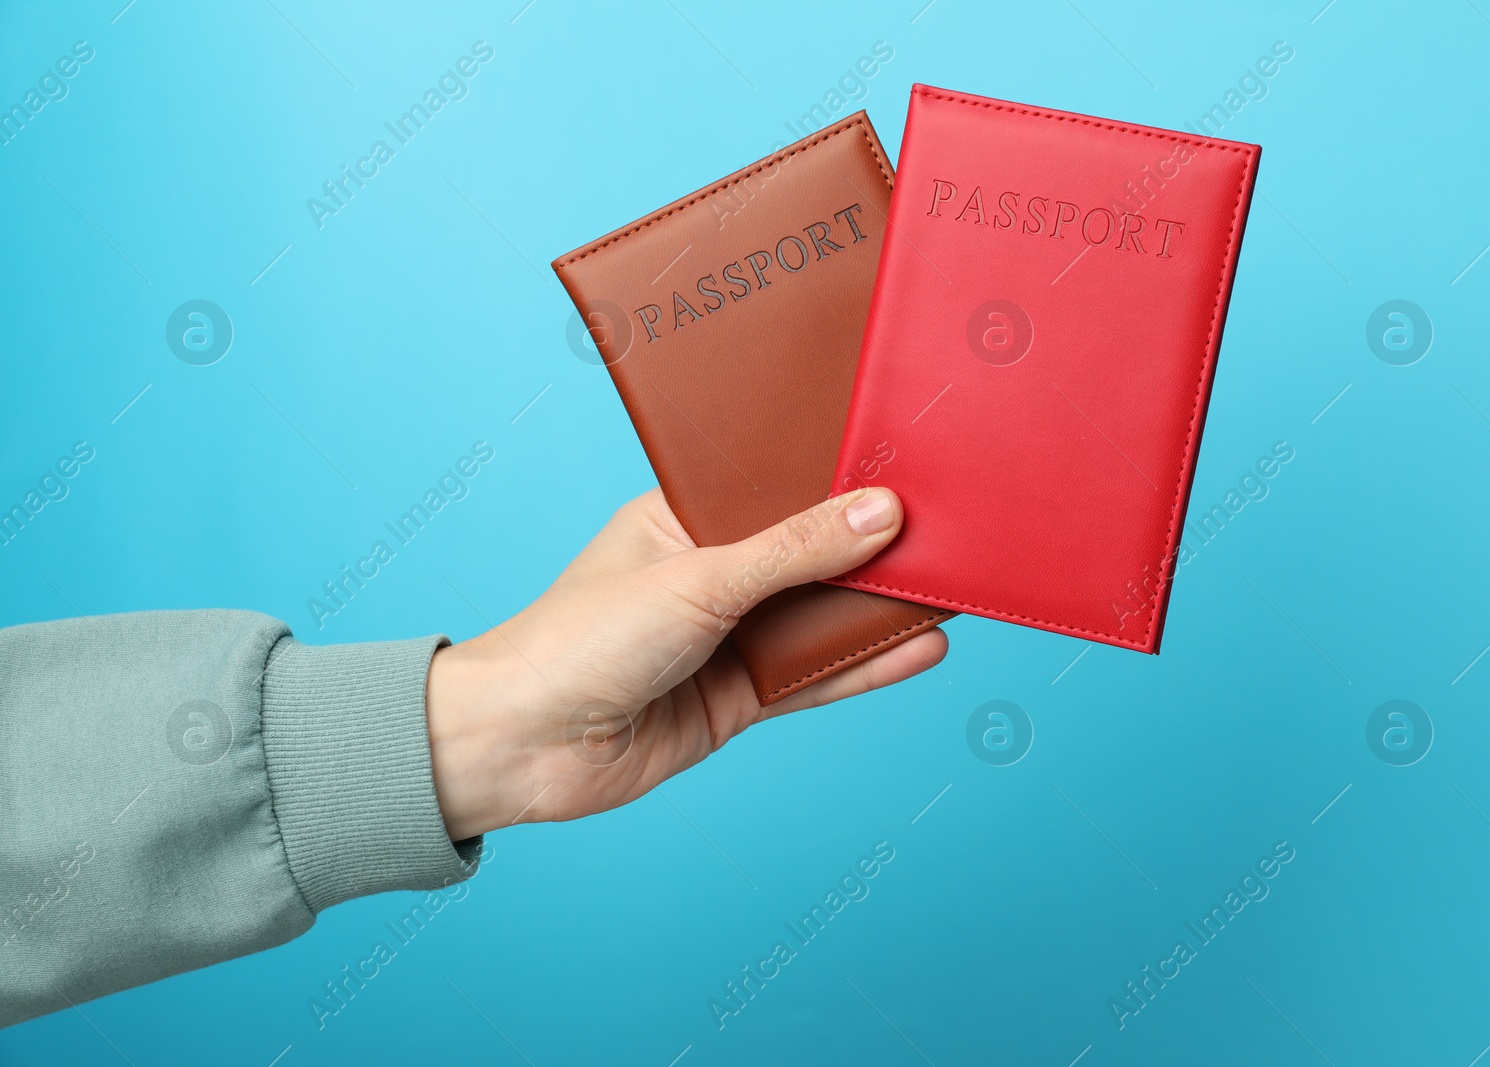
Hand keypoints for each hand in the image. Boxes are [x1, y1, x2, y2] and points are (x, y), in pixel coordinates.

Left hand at [424, 486, 947, 839]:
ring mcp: (724, 638)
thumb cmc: (580, 640)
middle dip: (870, 545)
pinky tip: (920, 648)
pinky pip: (813, 678)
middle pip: (808, 553)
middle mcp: (708, 572)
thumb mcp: (698, 579)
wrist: (522, 747)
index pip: (776, 486)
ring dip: (877, 607)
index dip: (836, 478)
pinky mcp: (736, 698)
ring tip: (954, 583)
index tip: (905, 461)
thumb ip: (795, 551)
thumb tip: (882, 514)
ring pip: (818, 616)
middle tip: (951, 520)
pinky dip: (864, 666)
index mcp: (682, 516)